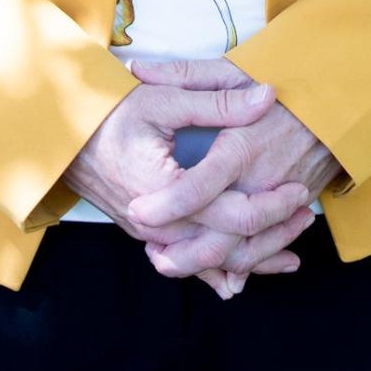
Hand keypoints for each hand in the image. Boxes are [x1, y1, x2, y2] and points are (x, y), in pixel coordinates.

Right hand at [62, 70, 314, 299]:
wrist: (64, 135)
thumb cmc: (114, 110)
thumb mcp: (166, 98)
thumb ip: (218, 104)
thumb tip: (267, 97)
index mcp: (165, 189)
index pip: (230, 214)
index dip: (271, 205)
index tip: (300, 187)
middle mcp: (157, 223)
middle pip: (226, 245)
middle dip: (270, 235)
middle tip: (305, 213)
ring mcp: (151, 234)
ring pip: (209, 261)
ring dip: (251, 258)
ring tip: (291, 252)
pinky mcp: (149, 235)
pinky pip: (189, 261)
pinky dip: (220, 267)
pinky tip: (245, 274)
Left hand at [126, 56, 345, 286]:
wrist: (339, 101)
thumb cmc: (281, 81)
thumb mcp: (233, 69)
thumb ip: (184, 74)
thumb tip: (136, 68)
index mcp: (241, 148)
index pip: (198, 188)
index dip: (165, 206)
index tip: (135, 209)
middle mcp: (260, 183)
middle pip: (218, 236)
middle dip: (180, 253)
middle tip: (149, 250)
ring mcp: (278, 203)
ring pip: (240, 254)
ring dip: (203, 266)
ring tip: (167, 262)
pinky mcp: (290, 213)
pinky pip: (264, 250)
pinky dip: (238, 266)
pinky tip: (212, 268)